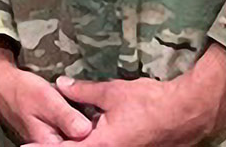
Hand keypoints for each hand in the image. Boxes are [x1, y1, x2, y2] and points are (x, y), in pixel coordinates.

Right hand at [0, 38, 93, 143]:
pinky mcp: (52, 134)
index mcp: (48, 142)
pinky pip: (69, 134)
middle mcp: (49, 145)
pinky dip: (78, 125)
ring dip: (84, 130)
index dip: (92, 137)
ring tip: (95, 116)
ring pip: (74, 139)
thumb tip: (85, 131)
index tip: (101, 126)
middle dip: (89, 133)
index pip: (78, 145)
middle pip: (77, 143)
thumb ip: (65, 116)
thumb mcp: (45, 98)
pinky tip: (84, 114)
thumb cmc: (20, 90)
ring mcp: (51, 140)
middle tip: (99, 117)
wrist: (0, 83)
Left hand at [35, 45, 225, 146]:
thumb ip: (83, 92)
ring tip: (56, 137)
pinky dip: (92, 143)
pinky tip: (86, 132)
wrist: (187, 113)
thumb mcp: (111, 92)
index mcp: (104, 146)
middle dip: (60, 144)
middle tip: (38, 141)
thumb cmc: (150, 102)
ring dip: (76, 142)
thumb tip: (60, 85)